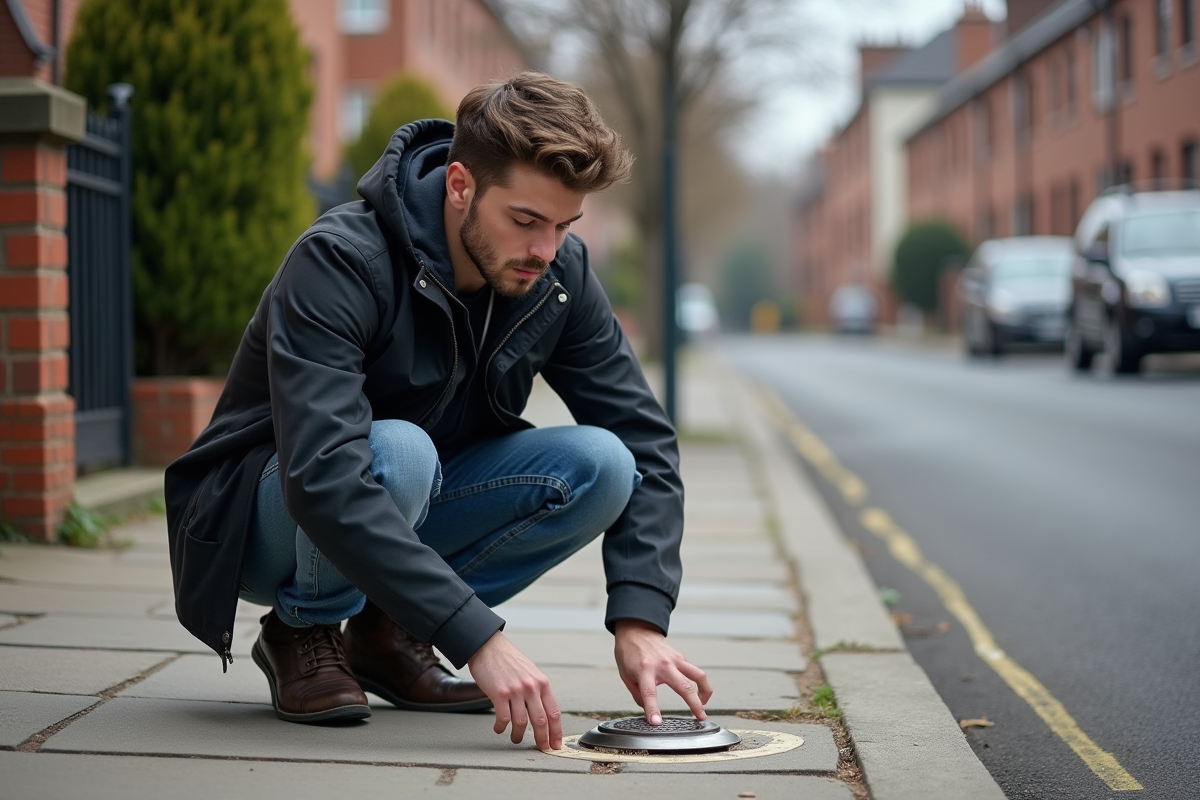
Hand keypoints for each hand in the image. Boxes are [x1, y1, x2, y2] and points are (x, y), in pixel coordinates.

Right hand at [467, 631, 561, 750]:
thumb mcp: (531, 672)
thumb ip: (538, 691)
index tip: (556, 743)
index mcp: (542, 682)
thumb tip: (544, 712)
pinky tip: (499, 728)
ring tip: (515, 738)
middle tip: (542, 748)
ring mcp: (515, 690)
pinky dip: (501, 727)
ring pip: (521, 723)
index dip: (556, 731)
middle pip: (541, 721)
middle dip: (542, 739)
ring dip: (518, 735)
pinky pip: (503, 718)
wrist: (488, 647)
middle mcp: (531, 687)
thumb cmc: (509, 660)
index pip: (554, 712)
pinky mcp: (499, 693)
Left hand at [614, 619, 712, 724]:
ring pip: (698, 675)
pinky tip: (694, 691)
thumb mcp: (626, 675)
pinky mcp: (680, 657)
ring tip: (704, 705)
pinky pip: (693, 671)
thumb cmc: (629, 651)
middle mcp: (662, 664)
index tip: (656, 723)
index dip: (653, 709)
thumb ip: (638, 694)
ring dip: (705, 692)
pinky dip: (697, 683)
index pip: (649, 693)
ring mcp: (674, 660)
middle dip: (695, 704)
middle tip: (700, 717)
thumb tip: (648, 709)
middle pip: (683, 686)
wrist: (636, 630)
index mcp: (644, 669)